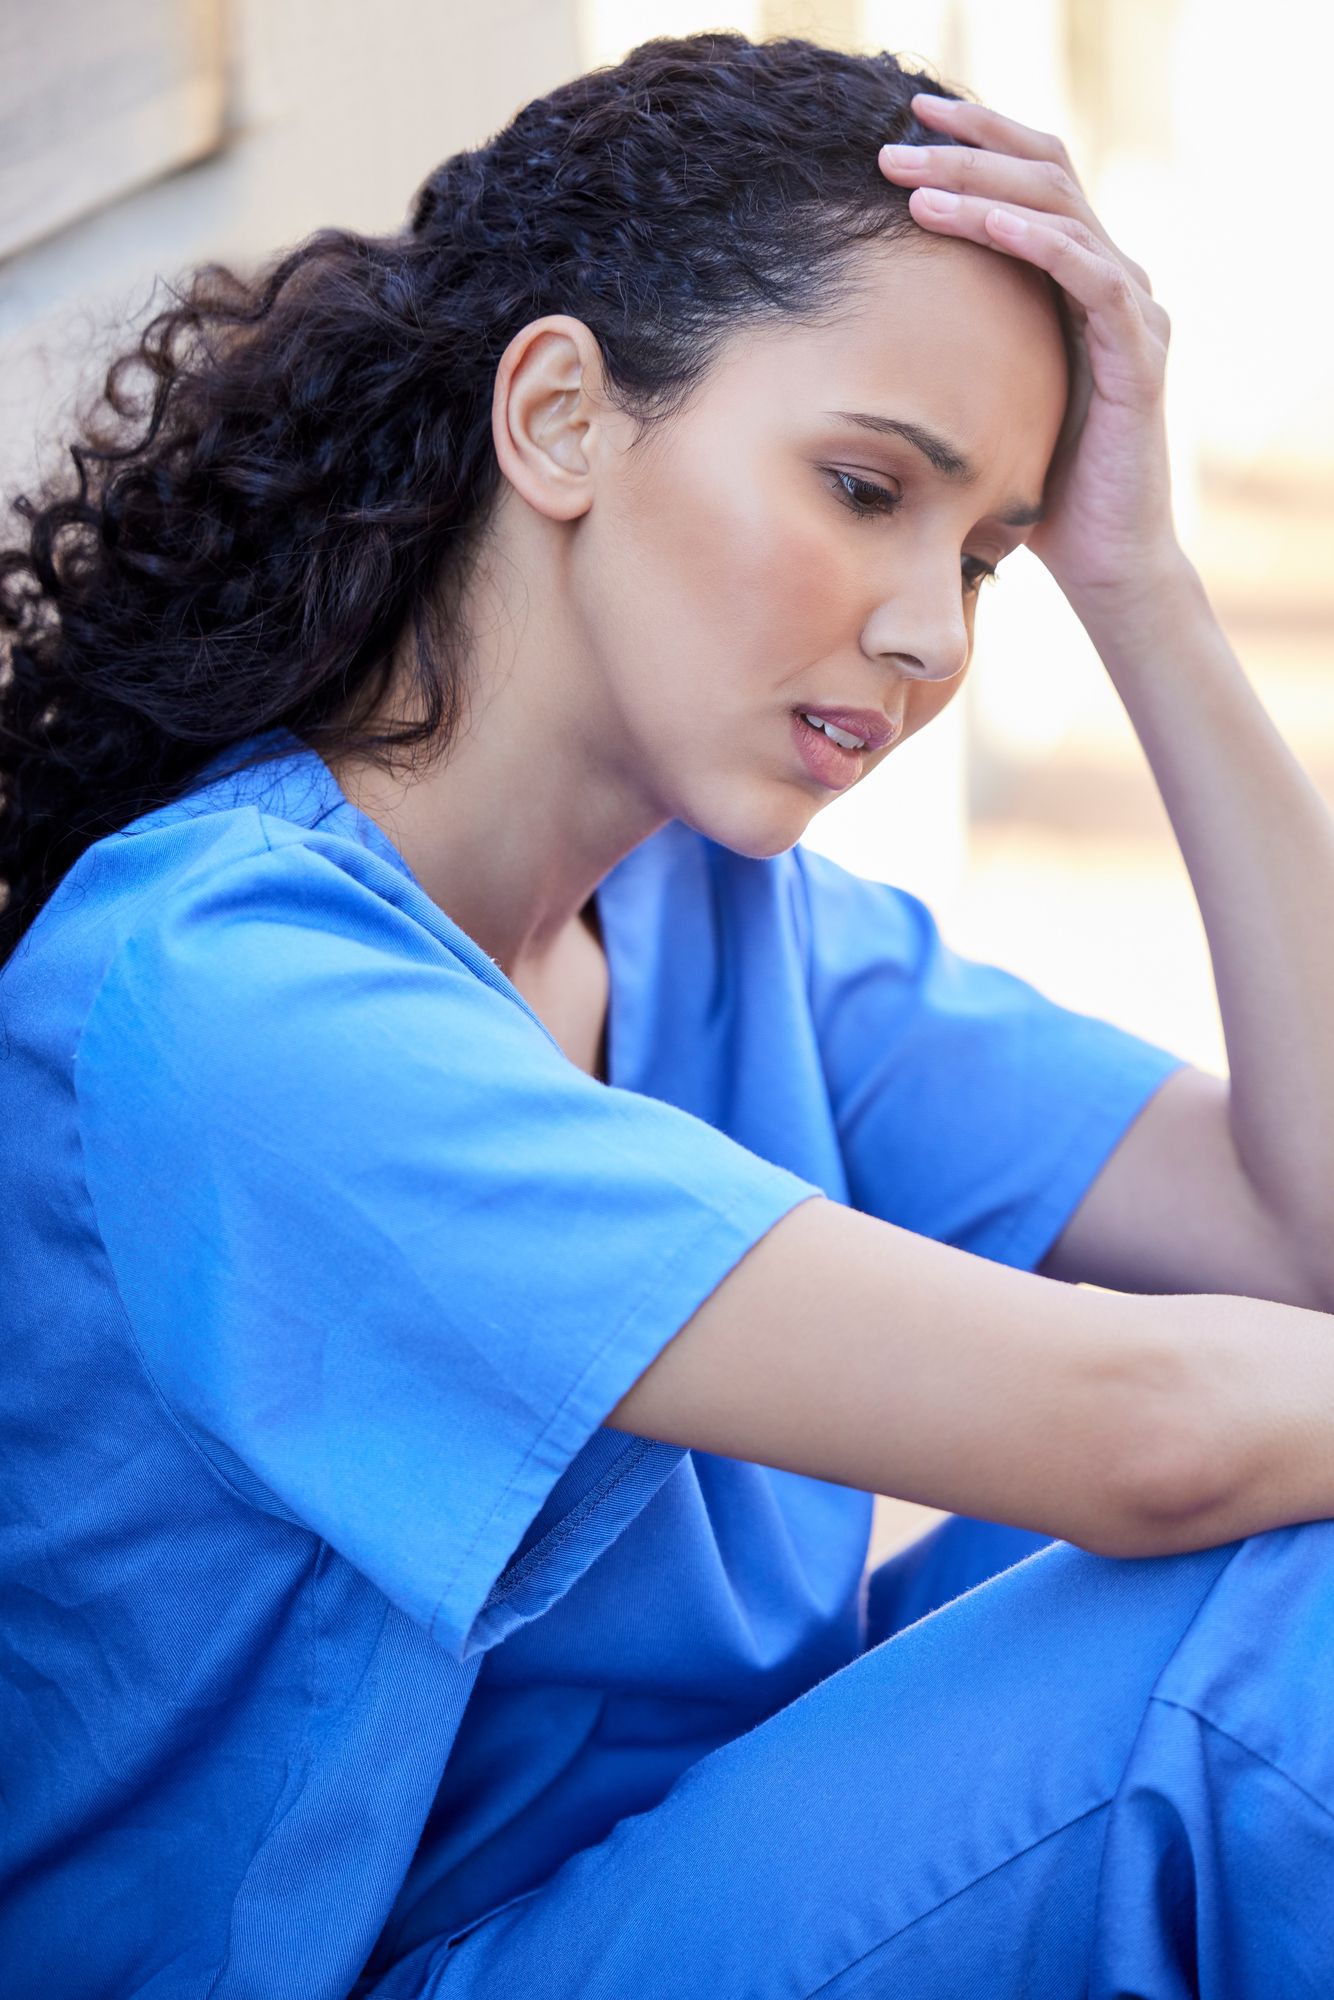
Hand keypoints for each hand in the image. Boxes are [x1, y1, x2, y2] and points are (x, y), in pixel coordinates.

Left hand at [879, 96, 1181, 607]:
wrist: (1104, 563)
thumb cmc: (1038, 492)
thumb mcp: (982, 405)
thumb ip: (952, 354)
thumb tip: (858, 336)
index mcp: (1078, 282)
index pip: (1032, 180)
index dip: (975, 141)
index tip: (904, 122)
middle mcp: (1113, 282)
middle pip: (1046, 173)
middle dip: (967, 149)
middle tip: (890, 142)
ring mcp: (1133, 313)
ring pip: (1061, 211)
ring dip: (982, 188)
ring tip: (911, 183)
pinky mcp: (1138, 354)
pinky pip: (1088, 274)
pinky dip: (1034, 241)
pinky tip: (981, 222)